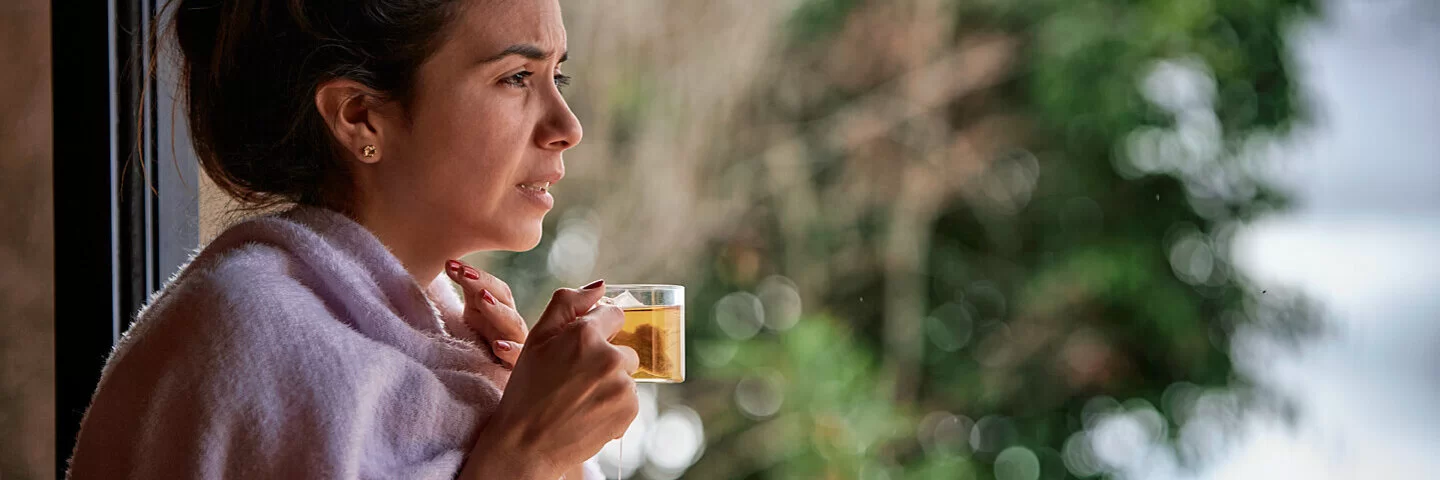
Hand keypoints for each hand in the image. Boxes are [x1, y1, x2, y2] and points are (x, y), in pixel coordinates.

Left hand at [445, 259, 526, 366]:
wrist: (492, 383)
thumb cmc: (482, 348)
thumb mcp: (472, 318)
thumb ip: (468, 294)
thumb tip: (449, 263)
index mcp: (497, 310)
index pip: (492, 286)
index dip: (475, 274)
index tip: (450, 264)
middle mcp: (509, 323)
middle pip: (504, 299)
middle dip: (485, 284)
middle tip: (465, 274)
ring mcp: (516, 344)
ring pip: (512, 324)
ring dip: (497, 310)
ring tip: (482, 298)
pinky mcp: (515, 367)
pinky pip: (517, 359)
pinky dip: (510, 351)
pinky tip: (498, 347)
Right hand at [460, 280, 639, 478]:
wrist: (526, 444)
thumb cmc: (527, 389)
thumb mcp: (537, 339)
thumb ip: (567, 304)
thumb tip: (599, 287)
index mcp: (585, 333)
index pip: (614, 315)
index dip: (597, 331)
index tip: (581, 350)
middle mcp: (609, 356)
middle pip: (623, 349)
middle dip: (604, 360)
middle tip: (574, 381)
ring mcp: (622, 385)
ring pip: (625, 375)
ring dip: (609, 385)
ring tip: (579, 401)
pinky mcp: (629, 409)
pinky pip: (629, 398)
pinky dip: (614, 406)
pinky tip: (588, 414)